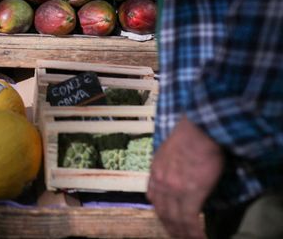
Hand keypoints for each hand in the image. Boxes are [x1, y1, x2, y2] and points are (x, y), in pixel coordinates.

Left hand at [146, 116, 223, 238]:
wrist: (199, 127)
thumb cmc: (190, 134)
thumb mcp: (168, 149)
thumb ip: (167, 165)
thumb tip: (176, 175)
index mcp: (156, 170)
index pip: (153, 198)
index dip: (161, 212)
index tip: (167, 222)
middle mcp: (161, 181)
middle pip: (163, 212)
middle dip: (171, 228)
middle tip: (178, 238)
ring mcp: (174, 188)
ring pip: (175, 219)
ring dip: (183, 234)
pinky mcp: (191, 192)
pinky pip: (190, 219)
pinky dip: (194, 232)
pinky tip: (199, 238)